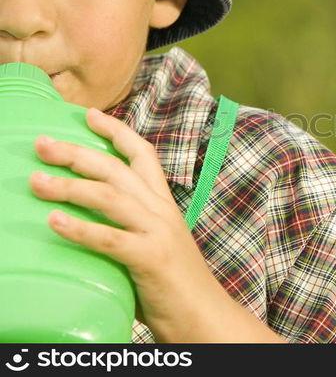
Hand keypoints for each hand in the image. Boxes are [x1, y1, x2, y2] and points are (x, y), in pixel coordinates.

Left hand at [28, 107, 238, 340]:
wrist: (205, 314)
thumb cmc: (175, 282)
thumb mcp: (157, 241)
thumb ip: (131, 225)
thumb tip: (90, 217)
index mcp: (164, 204)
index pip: (143, 155)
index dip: (116, 132)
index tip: (88, 115)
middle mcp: (161, 210)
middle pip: (117, 169)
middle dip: (78, 153)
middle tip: (42, 145)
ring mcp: (157, 232)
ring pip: (110, 197)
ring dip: (70, 186)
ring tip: (37, 181)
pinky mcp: (150, 258)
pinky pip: (110, 239)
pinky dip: (80, 228)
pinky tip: (55, 221)